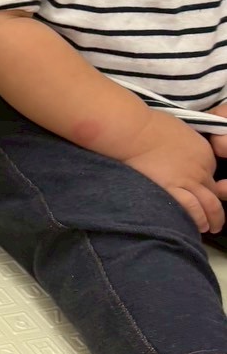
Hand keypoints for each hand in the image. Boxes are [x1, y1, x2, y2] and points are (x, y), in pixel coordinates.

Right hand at [115, 110, 226, 232]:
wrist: (135, 131)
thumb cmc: (151, 125)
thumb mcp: (180, 131)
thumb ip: (187, 148)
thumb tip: (183, 156)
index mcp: (204, 153)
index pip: (211, 175)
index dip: (206, 186)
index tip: (199, 192)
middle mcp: (201, 170)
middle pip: (214, 194)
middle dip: (217, 211)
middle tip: (216, 222)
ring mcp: (187, 181)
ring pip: (208, 205)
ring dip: (211, 219)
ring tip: (207, 227)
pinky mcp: (171, 189)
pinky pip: (190, 208)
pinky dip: (196, 218)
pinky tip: (196, 226)